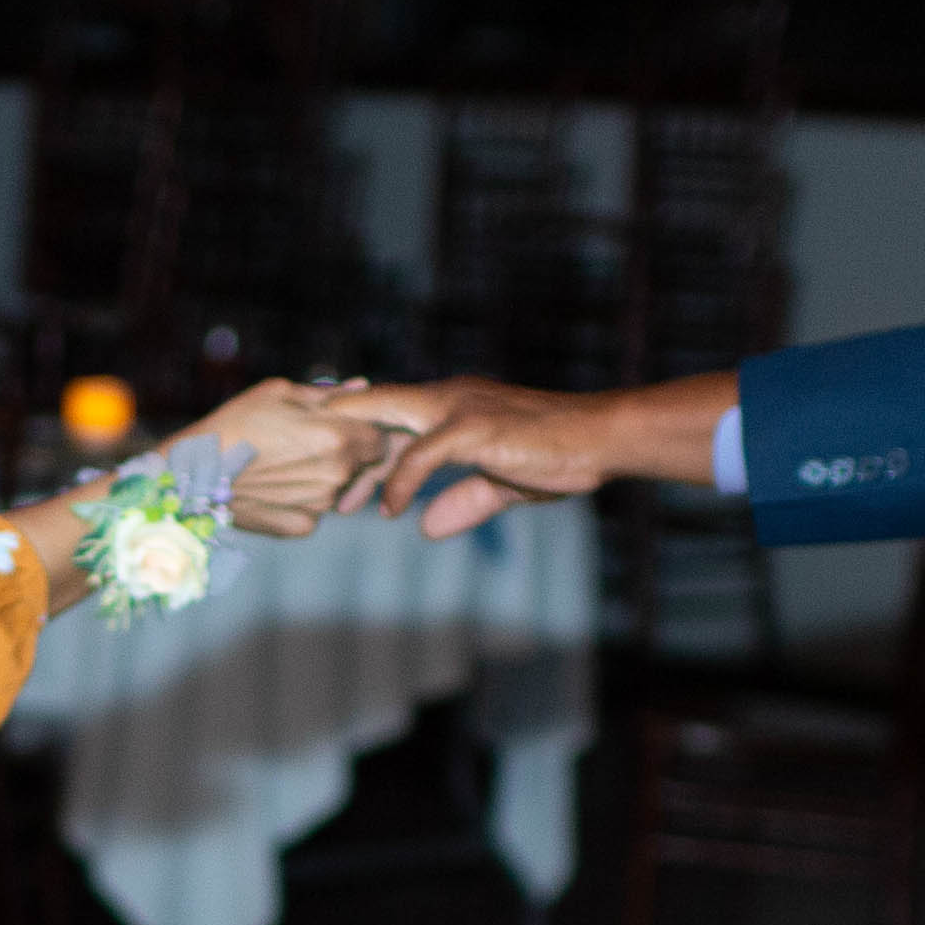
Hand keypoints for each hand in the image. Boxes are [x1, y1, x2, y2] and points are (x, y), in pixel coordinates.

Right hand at [174, 377, 394, 537]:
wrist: (192, 477)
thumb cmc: (233, 425)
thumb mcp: (278, 394)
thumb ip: (327, 394)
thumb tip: (362, 388)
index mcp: (337, 437)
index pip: (379, 436)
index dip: (364, 428)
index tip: (343, 425)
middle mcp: (336, 474)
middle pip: (362, 463)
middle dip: (346, 451)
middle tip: (306, 442)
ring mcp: (320, 505)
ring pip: (338, 486)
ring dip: (323, 475)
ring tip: (282, 462)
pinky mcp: (302, 526)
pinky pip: (315, 508)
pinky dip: (302, 497)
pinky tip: (273, 485)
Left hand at [329, 373, 719, 536]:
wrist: (599, 438)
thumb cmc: (557, 454)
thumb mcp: (500, 484)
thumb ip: (462, 501)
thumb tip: (425, 527)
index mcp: (450, 405)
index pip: (389, 415)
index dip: (361, 442)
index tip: (337, 475)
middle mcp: (446, 397)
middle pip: (375, 415)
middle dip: (345, 451)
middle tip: (325, 495)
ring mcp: (457, 408)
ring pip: (387, 425)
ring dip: (362, 469)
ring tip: (342, 506)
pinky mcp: (471, 427)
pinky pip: (420, 455)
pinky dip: (399, 482)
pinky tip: (389, 510)